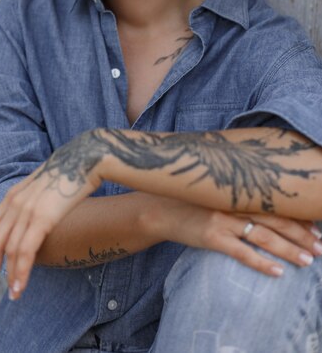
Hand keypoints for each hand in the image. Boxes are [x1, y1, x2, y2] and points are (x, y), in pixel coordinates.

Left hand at [0, 134, 103, 300]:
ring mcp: (27, 209)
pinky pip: (25, 252)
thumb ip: (34, 200)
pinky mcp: (42, 218)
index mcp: (14, 194)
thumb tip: (36, 215)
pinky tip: (20, 287)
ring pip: (9, 251)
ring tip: (11, 296)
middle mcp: (15, 202)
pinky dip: (21, 272)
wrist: (86, 157)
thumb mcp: (45, 185)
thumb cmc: (72, 171)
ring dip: (8, 277)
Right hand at [143, 196, 321, 275]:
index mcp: (236, 190)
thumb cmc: (189, 200)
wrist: (159, 209)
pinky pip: (242, 253)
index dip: (297, 216)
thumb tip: (260, 202)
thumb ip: (235, 192)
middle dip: (301, 234)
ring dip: (289, 250)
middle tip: (321, 246)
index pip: (274, 204)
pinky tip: (278, 273)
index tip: (316, 226)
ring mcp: (223, 220)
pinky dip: (261, 263)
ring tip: (308, 260)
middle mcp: (233, 203)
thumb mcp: (214, 190)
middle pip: (275, 220)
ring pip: (264, 236)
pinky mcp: (212, 237)